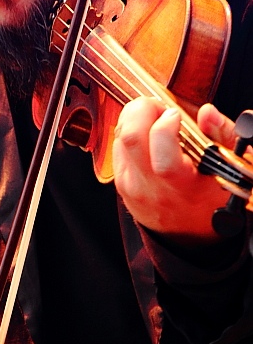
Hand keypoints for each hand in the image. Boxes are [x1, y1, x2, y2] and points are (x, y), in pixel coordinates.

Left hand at [112, 98, 235, 243]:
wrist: (187, 234)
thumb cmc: (210, 198)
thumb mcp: (226, 168)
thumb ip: (221, 136)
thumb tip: (206, 112)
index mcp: (181, 185)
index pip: (161, 149)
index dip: (166, 124)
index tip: (176, 115)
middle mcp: (150, 186)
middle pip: (130, 136)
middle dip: (144, 110)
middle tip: (161, 109)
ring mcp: (130, 185)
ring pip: (120, 136)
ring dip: (136, 119)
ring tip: (156, 123)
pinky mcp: (119, 181)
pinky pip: (116, 145)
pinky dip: (130, 132)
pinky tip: (148, 138)